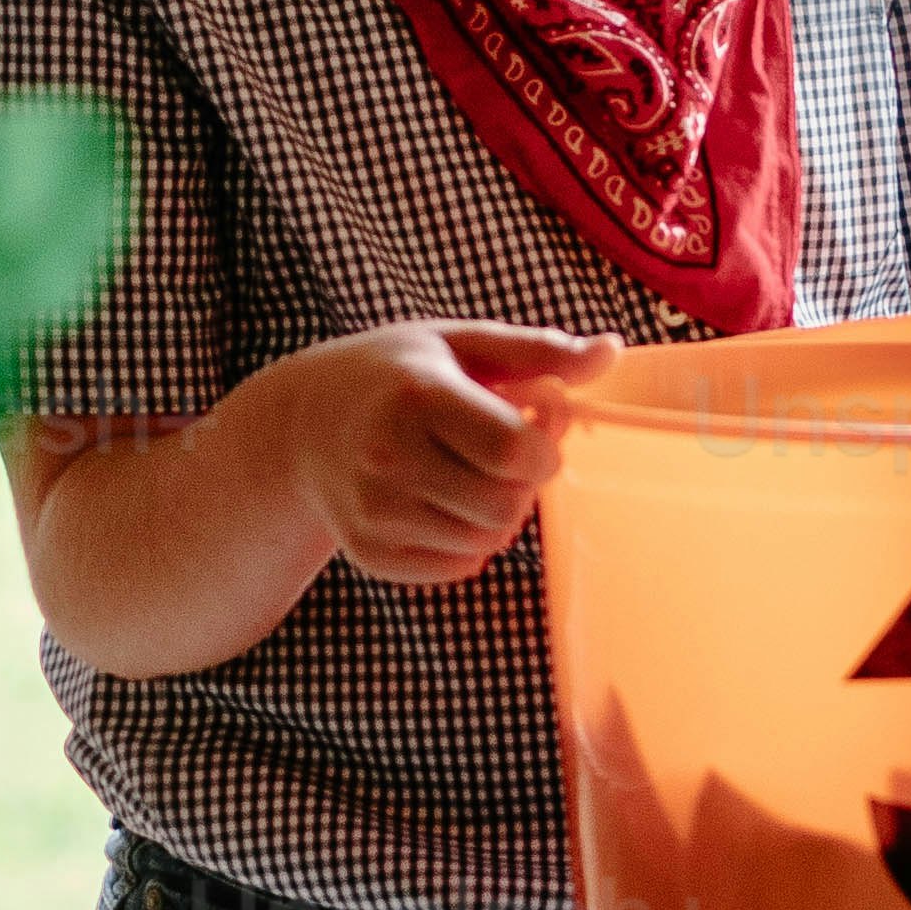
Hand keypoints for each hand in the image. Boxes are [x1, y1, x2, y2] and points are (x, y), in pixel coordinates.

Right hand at [270, 319, 608, 583]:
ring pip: (488, 540)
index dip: (543, 448)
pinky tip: (443, 501)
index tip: (534, 428)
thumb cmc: (394, 375)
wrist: (300, 425)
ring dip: (499, 512)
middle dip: (523, 484)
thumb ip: (537, 349)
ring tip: (469, 473)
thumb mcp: (459, 343)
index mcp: (417, 397)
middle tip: (503, 455)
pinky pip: (461, 566)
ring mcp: (375, 513)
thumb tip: (610, 351)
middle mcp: (388, 459)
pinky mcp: (371, 554)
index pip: (514, 450)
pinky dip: (469, 539)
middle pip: (507, 506)